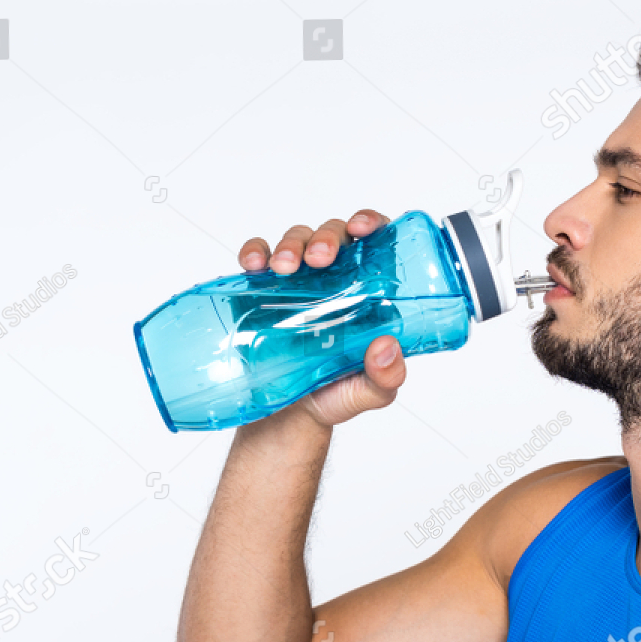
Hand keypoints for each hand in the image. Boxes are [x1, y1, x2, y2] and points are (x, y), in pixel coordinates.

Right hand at [236, 211, 405, 427]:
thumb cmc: (333, 395)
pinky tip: (253, 265)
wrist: (287, 418)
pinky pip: (258, 258)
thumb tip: (387, 347)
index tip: (362, 229)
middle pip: (333, 234)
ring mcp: (296, 283)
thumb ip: (386, 376)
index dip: (370, 223)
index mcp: (366, 292)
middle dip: (325, 237)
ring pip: (296, 239)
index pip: (374, 243)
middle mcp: (333, 280)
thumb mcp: (370, 393)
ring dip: (290, 244)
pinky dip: (254, 252)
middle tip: (318, 260)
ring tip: (283, 268)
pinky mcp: (262, 291)